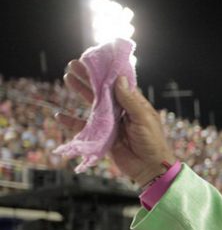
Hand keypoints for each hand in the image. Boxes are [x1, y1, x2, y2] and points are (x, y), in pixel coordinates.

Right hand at [59, 60, 175, 185]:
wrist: (150, 168)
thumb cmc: (153, 143)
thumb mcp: (144, 119)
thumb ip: (130, 100)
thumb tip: (118, 80)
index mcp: (134, 104)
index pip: (119, 84)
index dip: (107, 73)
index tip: (95, 61)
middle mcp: (121, 110)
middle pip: (102, 91)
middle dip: (89, 78)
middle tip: (74, 64)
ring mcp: (111, 122)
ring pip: (92, 104)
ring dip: (81, 92)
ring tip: (68, 78)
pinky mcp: (102, 136)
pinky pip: (85, 127)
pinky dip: (72, 122)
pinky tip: (60, 116)